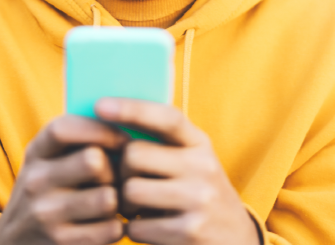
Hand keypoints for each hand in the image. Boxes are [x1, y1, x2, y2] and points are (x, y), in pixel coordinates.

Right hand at [0, 114, 126, 244]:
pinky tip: (107, 224)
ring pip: (107, 197)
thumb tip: (125, 122)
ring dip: (117, 200)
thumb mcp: (46, 161)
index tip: (122, 137)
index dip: (99, 128)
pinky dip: (116, 226)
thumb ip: (75, 141)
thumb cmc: (46, 191)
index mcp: (35, 153)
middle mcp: (35, 182)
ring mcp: (46, 215)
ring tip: (112, 201)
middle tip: (116, 176)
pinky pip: (111, 229)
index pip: (64, 128)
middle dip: (113, 168)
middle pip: (93, 161)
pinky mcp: (62, 244)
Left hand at [96, 99, 259, 244]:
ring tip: (136, 207)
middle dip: (120, 170)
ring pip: (131, 190)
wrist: (237, 240)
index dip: (131, 108)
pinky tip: (148, 228)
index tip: (100, 105)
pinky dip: (134, 229)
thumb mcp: (192, 160)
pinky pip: (136, 227)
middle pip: (134, 154)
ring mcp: (199, 200)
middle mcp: (203, 166)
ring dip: (124, 203)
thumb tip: (110, 122)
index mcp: (200, 142)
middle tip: (127, 182)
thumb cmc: (198, 193)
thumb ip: (163, 142)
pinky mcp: (190, 233)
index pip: (166, 117)